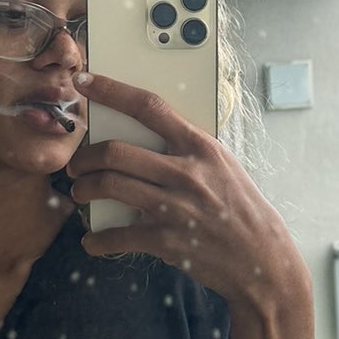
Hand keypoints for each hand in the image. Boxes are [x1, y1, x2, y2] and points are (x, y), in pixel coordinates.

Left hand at [65, 71, 308, 311]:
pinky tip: (93, 241)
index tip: (86, 82)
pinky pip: (116, 236)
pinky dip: (96, 240)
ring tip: (82, 194)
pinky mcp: (165, 240)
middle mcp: (186, 173)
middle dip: (84, 158)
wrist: (261, 257)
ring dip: (84, 190)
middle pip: (115, 151)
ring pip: (109, 186)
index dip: (112, 91)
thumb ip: (187, 150)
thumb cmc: (240, 208)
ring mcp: (174, 207)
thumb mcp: (221, 166)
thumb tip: (144, 136)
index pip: (149, 107)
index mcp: (200, 147)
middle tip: (77, 166)